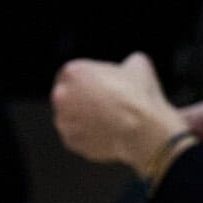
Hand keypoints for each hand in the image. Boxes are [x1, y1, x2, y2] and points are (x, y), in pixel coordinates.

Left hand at [50, 51, 183, 175]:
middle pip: (67, 95)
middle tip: (102, 102)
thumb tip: (131, 64)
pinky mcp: (69, 140)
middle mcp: (60, 96)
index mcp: (73, 72)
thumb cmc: (139, 96)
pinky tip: (105, 132)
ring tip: (106, 119)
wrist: (142, 130)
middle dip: (81, 98)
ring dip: (82, 117)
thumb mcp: (139, 66)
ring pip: (69, 116)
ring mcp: (63, 120)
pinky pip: (75, 135)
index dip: (87, 79)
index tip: (99, 85)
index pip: (72, 74)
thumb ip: (126, 62)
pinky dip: (87, 134)